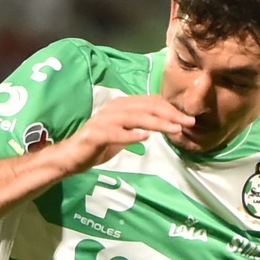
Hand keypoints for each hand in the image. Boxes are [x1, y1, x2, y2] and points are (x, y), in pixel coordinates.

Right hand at [56, 94, 195, 172]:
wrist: (71, 157)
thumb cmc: (98, 146)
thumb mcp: (124, 132)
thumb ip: (140, 125)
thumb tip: (165, 123)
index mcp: (122, 105)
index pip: (151, 101)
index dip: (171, 108)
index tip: (188, 119)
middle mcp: (114, 108)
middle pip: (146, 107)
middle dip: (170, 114)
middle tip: (188, 123)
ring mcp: (104, 120)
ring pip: (135, 118)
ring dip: (157, 123)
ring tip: (174, 129)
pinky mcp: (96, 135)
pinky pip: (116, 133)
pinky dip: (131, 135)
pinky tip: (145, 137)